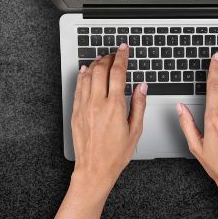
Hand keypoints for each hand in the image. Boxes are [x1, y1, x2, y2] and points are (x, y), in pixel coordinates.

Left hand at [52, 44, 146, 218]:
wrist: (94, 169)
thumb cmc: (115, 154)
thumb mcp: (135, 130)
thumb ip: (139, 105)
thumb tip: (142, 86)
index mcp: (114, 106)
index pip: (118, 73)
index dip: (121, 57)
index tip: (124, 49)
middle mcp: (97, 103)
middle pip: (101, 70)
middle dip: (109, 57)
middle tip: (114, 53)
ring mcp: (84, 107)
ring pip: (87, 76)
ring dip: (95, 63)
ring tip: (102, 59)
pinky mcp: (75, 112)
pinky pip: (78, 87)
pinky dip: (82, 75)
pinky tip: (86, 70)